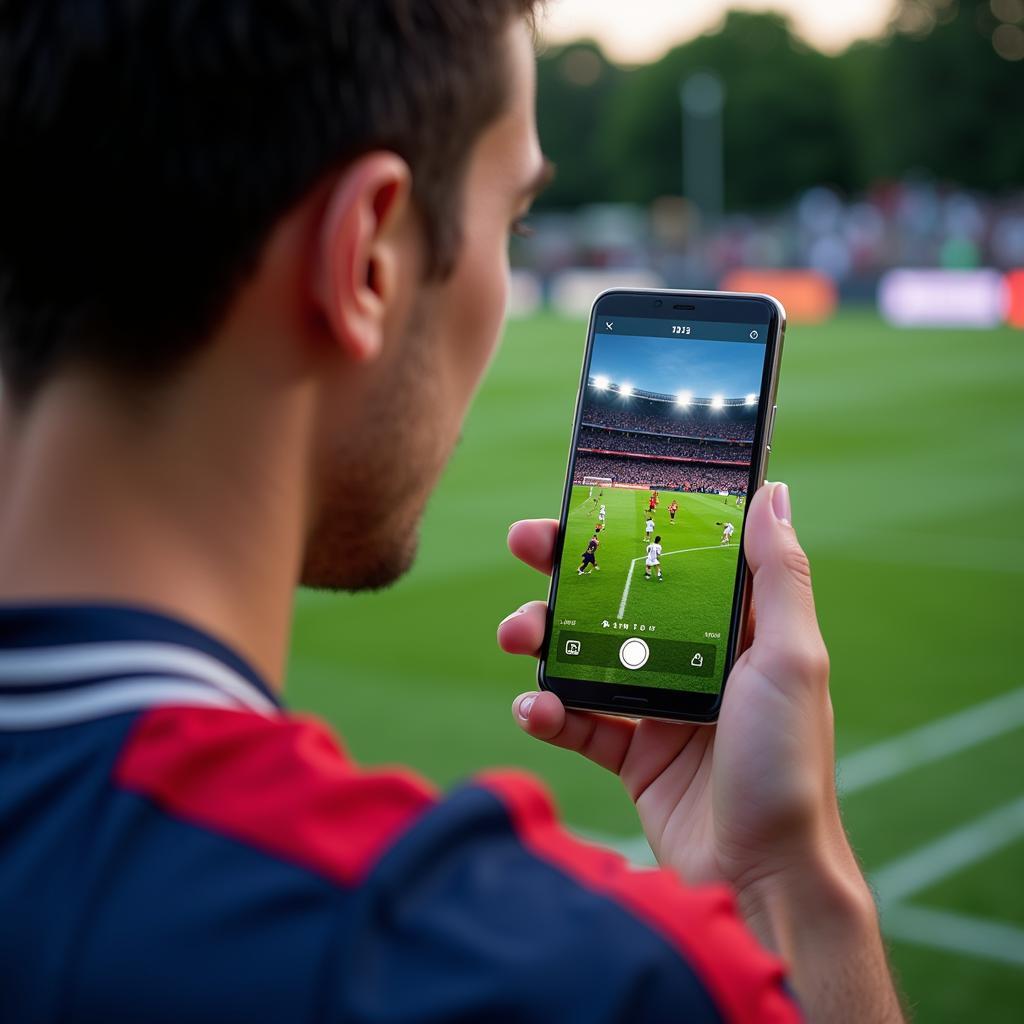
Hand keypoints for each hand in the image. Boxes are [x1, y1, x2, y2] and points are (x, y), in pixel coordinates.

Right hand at [499, 483, 843, 901]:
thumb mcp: (791, 659)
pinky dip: (548, 711)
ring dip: (544, 636)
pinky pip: (578, 721)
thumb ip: (778, 577)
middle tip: (524, 544)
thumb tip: (771, 492)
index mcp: (735, 631)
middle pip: (621, 597)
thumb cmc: (788, 765)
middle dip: (569, 569)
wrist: (760, 879)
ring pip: (588, 654)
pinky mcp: (632, 755)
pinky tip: (530, 707)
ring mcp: (660, 708)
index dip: (632, 524)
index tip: (587, 497)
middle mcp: (696, 661)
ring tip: (515, 634)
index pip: (676, 559)